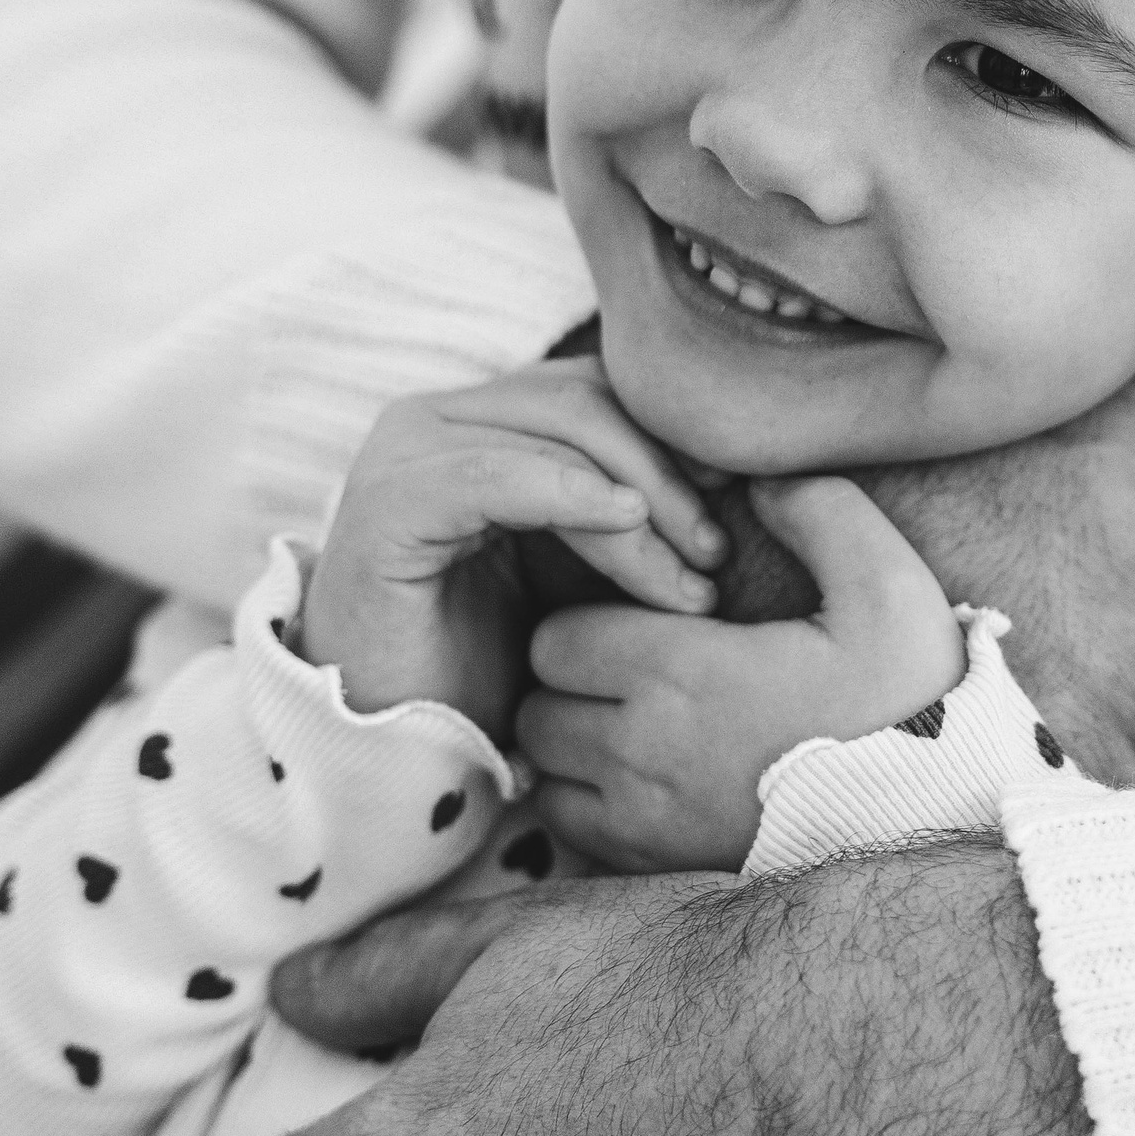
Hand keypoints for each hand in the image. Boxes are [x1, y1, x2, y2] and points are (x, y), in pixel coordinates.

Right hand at [301, 355, 722, 736]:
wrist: (402, 746)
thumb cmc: (496, 665)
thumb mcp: (580, 572)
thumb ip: (627, 512)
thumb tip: (732, 471)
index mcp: (484, 421)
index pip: (598, 389)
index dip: (674, 434)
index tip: (743, 496)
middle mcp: (440, 421)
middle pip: (585, 402)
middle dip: (668, 475)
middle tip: (718, 554)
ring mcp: (407, 453)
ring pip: (556, 437)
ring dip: (641, 506)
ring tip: (690, 579)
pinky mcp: (390, 502)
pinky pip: (496, 475)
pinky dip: (570, 492)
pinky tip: (628, 523)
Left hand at [518, 477, 964, 869]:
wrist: (942, 817)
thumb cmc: (909, 700)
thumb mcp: (889, 584)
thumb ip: (820, 509)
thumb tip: (753, 478)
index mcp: (684, 670)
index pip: (557, 638)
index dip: (591, 622)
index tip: (646, 625)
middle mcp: (644, 749)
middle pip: (539, 705)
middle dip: (572, 682)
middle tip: (633, 671)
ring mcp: (645, 819)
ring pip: (547, 771)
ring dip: (573, 744)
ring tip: (634, 725)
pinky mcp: (656, 869)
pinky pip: (571, 831)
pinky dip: (588, 803)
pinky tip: (646, 780)